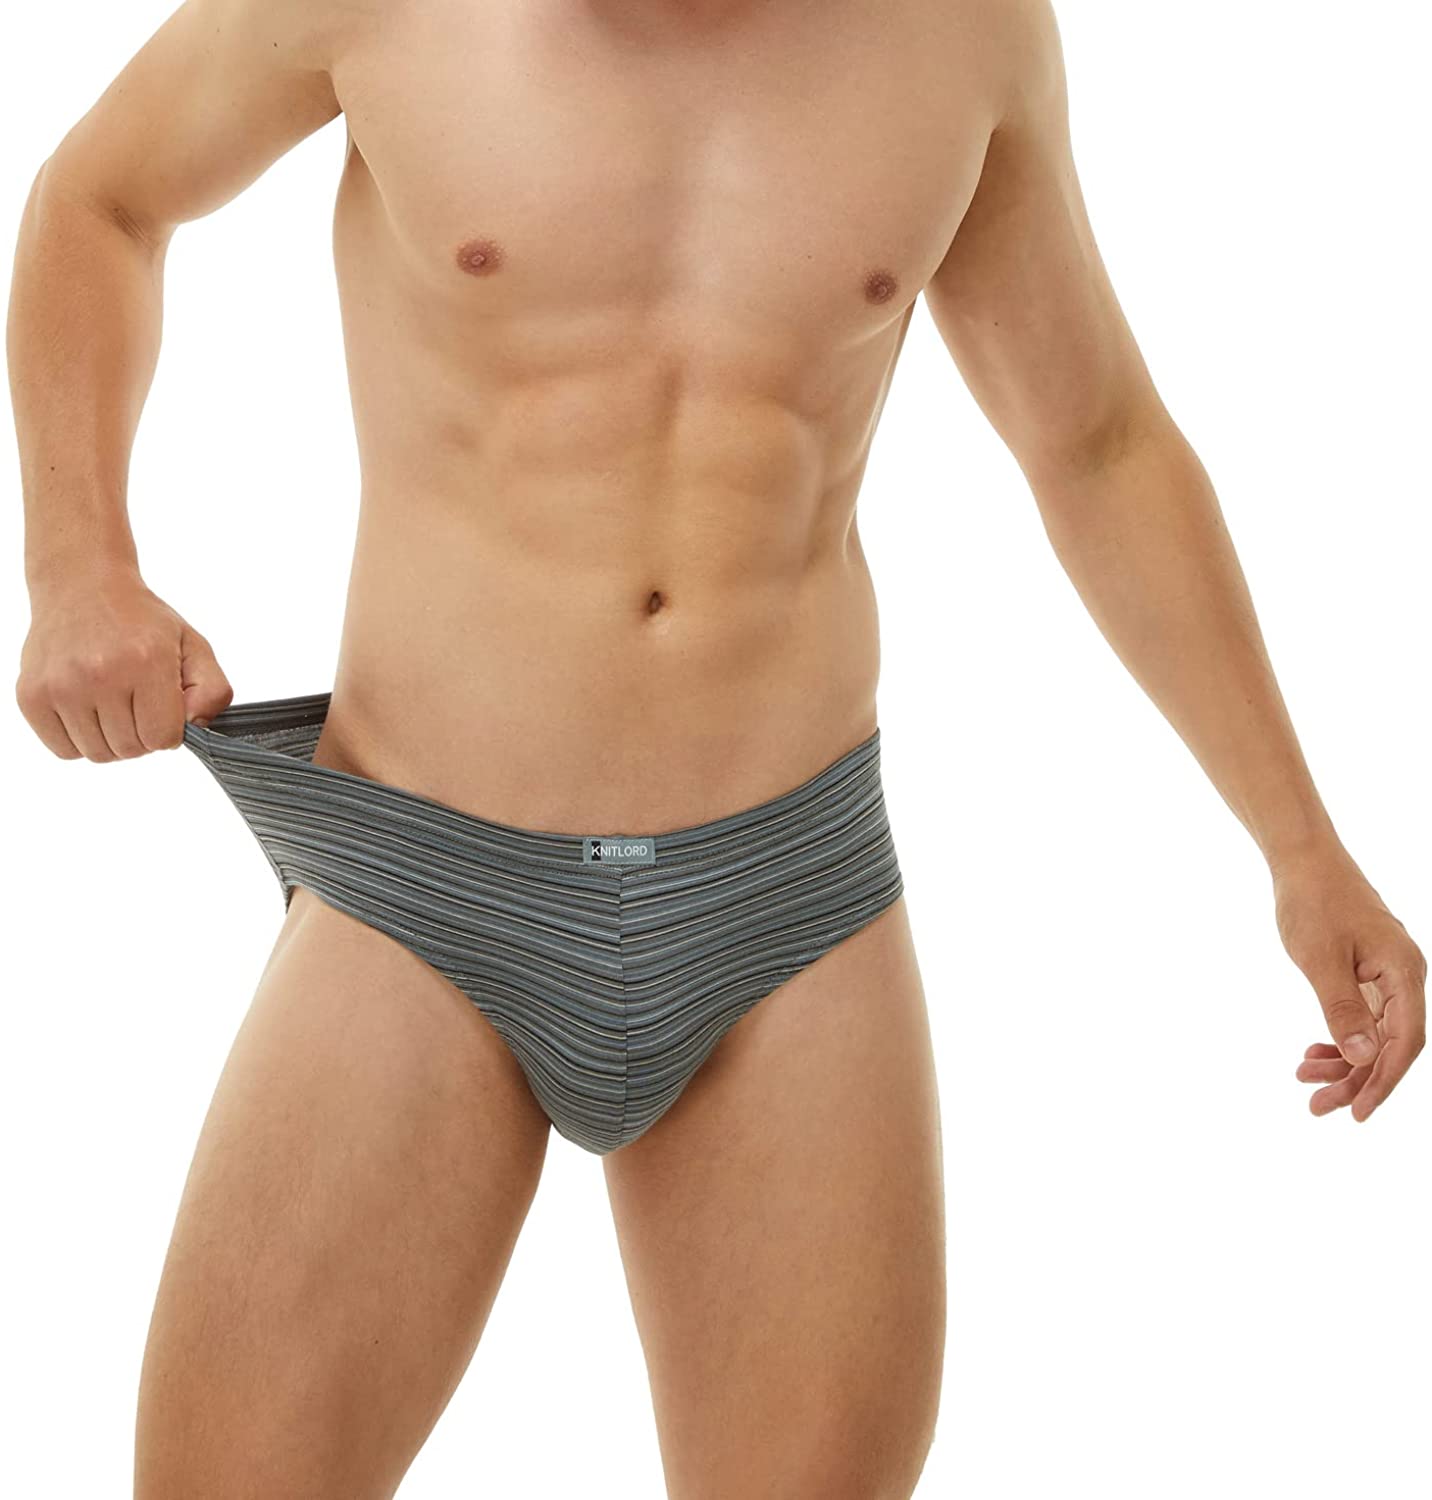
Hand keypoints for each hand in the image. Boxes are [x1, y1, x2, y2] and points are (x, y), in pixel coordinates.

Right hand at [15, 562, 231, 760]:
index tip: (162, 708)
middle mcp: (100, 674)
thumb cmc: (141, 620)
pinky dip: (79, 740)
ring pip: (97, 754)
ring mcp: (61, 686)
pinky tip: (87, 709)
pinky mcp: (32, 695)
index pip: (163, 738)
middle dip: (142, 734)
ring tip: (112, 703)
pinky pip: (64, 750)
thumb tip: (196, 727)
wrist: (81, 586)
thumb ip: (213, 690)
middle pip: (131, 749)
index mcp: (146, 661)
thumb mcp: (193, 645)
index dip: (169, 729)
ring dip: (111, 738)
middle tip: (136, 702)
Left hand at [1274, 844, 1426, 1120]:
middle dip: (1356, 1079)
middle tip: (1317, 1107)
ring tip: (1305, 1079)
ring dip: (1343, 1061)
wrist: (1303, 859)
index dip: (1384, 1081)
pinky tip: (1313, 1053)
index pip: (1405, 1041)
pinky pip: (1361, 1016)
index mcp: (1403, 973)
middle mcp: (1403, 977)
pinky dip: (1338, 1037)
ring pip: (1373, 1033)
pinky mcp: (1365, 972)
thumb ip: (1342, 1008)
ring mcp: (1385, 976)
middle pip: (1390, 1044)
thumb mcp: (1320, 958)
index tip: (1358, 1112)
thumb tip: (1366, 1057)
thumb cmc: (1313, 901)